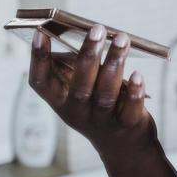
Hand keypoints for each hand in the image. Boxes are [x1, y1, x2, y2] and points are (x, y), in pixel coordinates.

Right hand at [28, 25, 154, 160]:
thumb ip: (76, 65)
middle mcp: (78, 113)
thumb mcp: (79, 91)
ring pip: (105, 94)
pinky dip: (134, 92)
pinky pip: (129, 110)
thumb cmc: (98, 106)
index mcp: (60, 101)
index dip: (38, 59)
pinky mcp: (126, 125)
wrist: (123, 147)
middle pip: (80, 86)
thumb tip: (83, 30)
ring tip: (122, 39)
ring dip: (114, 63)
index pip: (41, 82)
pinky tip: (138, 74)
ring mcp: (102, 121)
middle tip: (97, 29)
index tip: (41, 33)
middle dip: (88, 56)